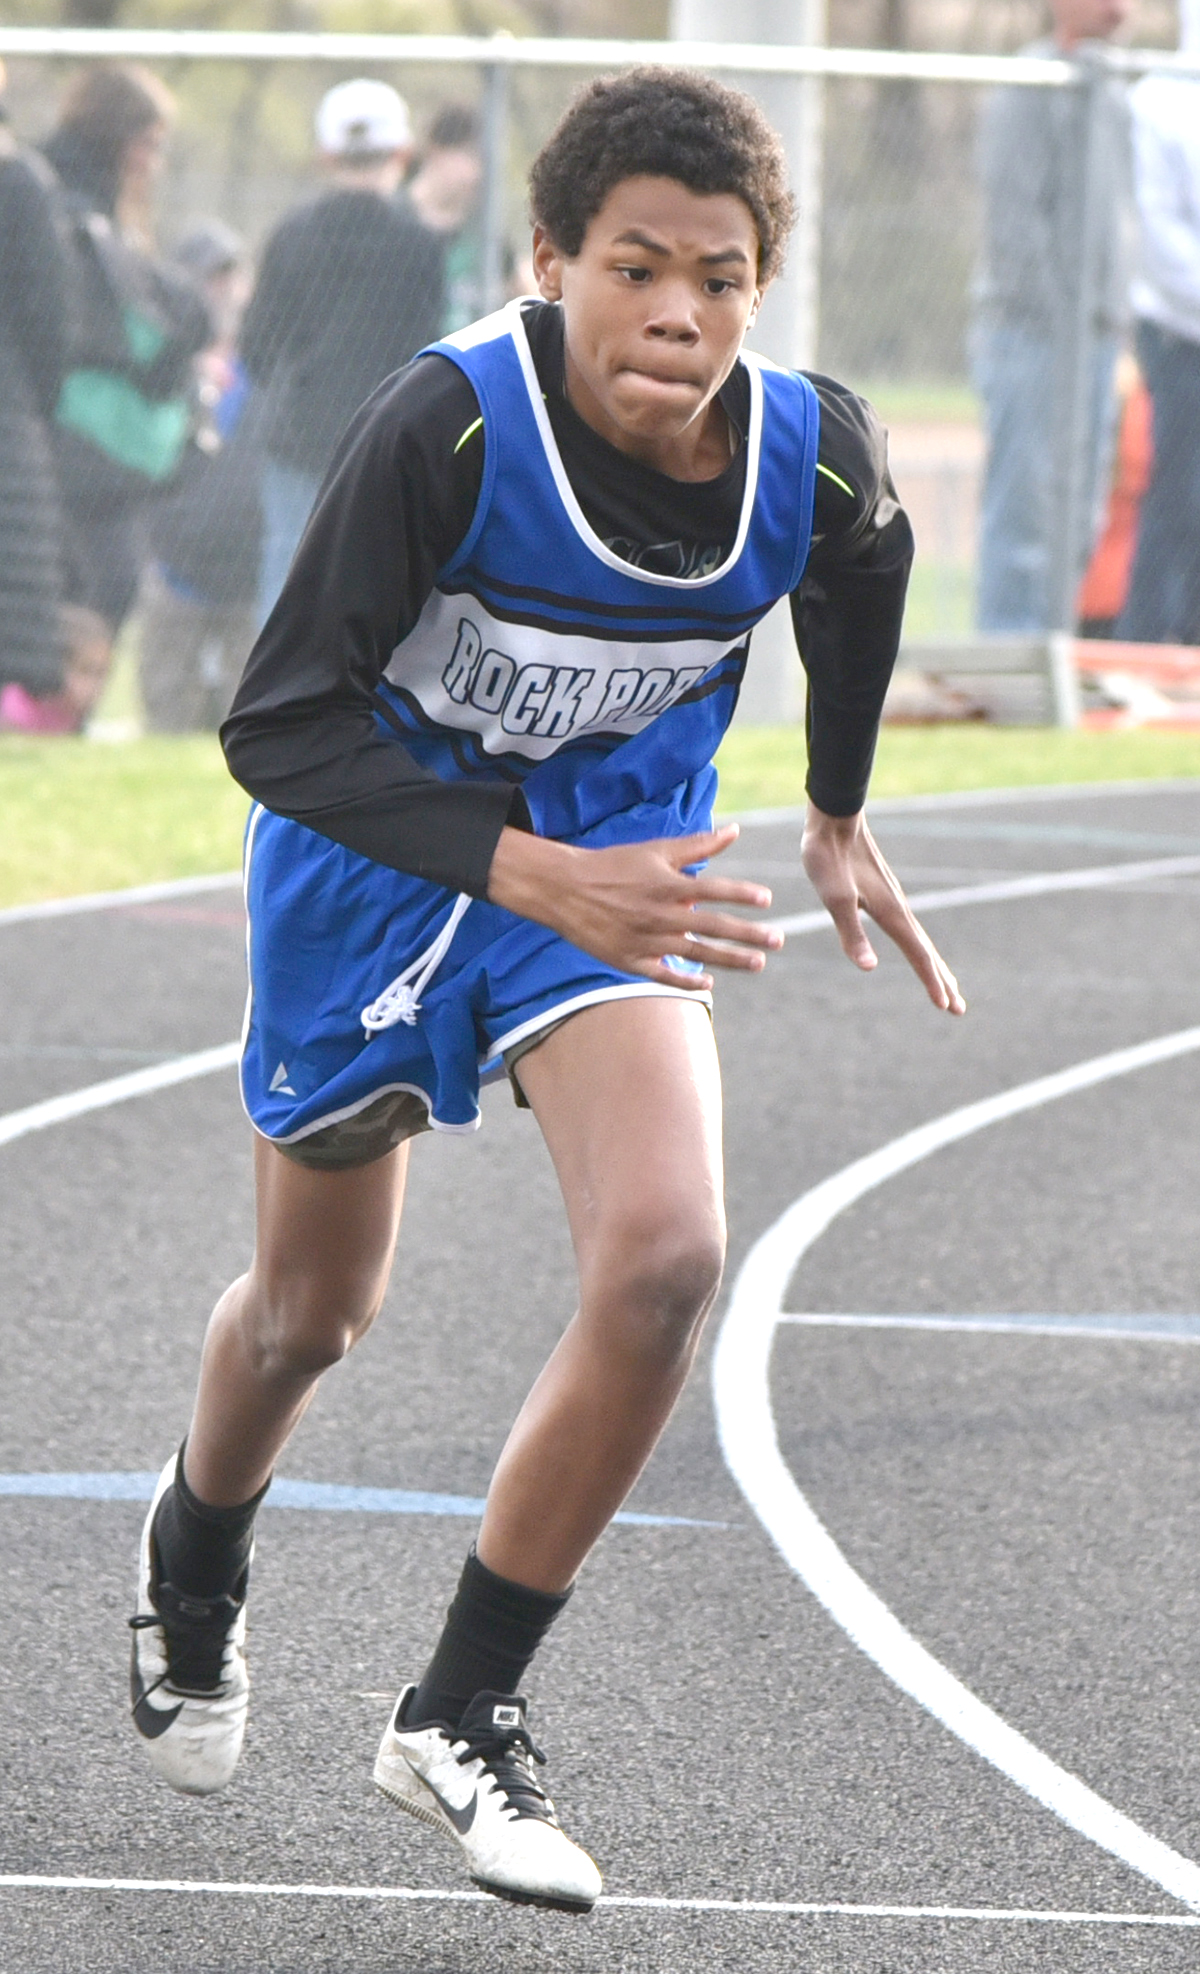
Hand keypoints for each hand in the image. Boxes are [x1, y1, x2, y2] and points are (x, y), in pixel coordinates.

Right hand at [486, 822, 782, 991]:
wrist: (565, 889)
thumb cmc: (614, 865)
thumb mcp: (656, 849)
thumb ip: (698, 844)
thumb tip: (734, 830)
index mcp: (668, 885)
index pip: (715, 890)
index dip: (742, 895)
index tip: (767, 900)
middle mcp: (661, 915)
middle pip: (714, 927)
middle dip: (750, 934)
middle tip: (778, 940)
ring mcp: (647, 940)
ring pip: (697, 954)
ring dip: (730, 960)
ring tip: (758, 962)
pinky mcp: (631, 960)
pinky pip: (664, 976)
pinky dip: (687, 980)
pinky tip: (709, 984)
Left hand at [801, 803, 965, 1014]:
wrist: (834, 818)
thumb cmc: (829, 857)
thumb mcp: (834, 899)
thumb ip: (851, 933)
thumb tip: (869, 968)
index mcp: (891, 913)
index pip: (918, 954)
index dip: (931, 982)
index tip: (947, 1007)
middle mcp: (899, 908)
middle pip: (926, 952)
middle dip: (942, 982)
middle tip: (960, 1009)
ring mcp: (893, 900)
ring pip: (919, 940)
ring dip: (934, 966)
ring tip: (946, 985)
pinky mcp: (883, 893)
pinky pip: (908, 928)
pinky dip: (919, 946)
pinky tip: (915, 946)